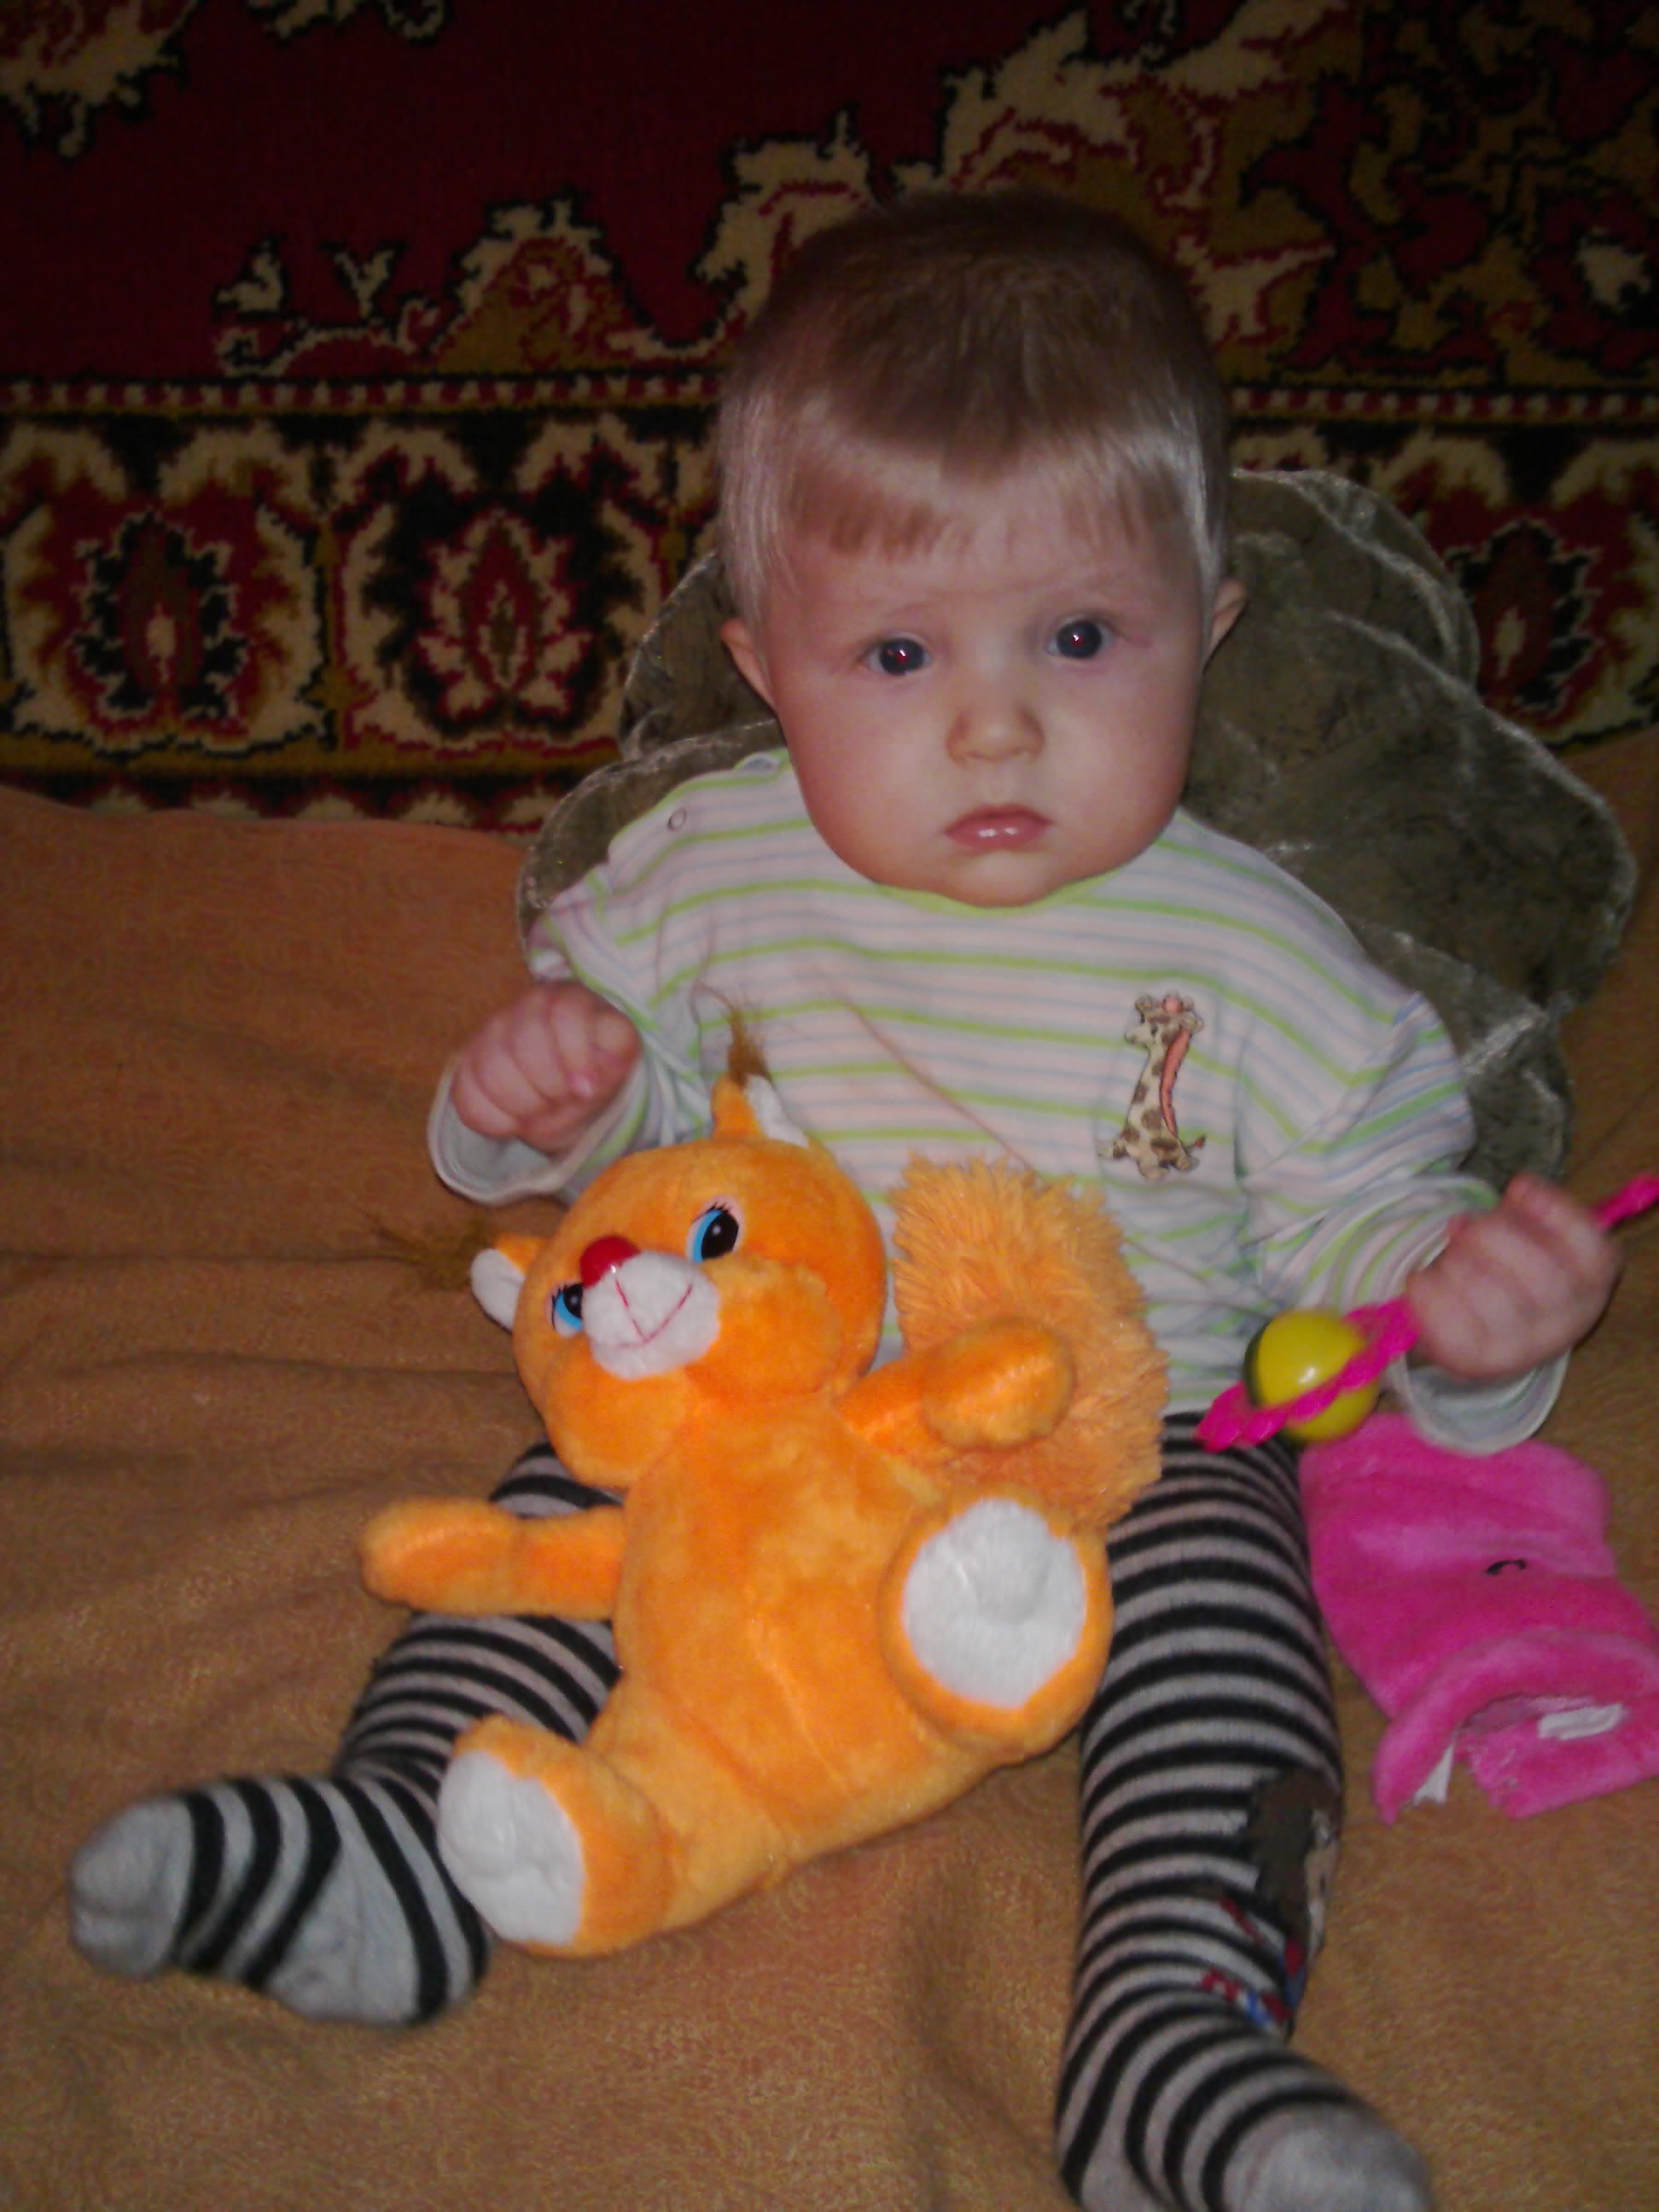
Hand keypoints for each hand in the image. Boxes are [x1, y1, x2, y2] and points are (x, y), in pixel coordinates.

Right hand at [449, 980, 639, 1155]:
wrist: (570, 1094)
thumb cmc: (596, 1075)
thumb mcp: (615, 1071)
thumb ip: (608, 1069)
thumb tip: (584, 1087)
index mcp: (573, 998)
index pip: (565, 1015)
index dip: (575, 1056)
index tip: (584, 1091)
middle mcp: (529, 1004)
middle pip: (526, 1045)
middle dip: (549, 1087)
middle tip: (561, 1098)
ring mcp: (494, 1029)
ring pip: (493, 1070)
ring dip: (523, 1105)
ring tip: (541, 1107)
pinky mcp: (469, 1058)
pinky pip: (468, 1095)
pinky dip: (494, 1120)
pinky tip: (514, 1119)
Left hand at [1405, 1173, 1620, 1380]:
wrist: (1479, 1336)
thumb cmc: (1508, 1274)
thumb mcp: (1528, 1239)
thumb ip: (1523, 1215)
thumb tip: (1508, 1197)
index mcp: (1589, 1285)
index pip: (1592, 1251)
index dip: (1556, 1211)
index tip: (1519, 1186)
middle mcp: (1565, 1323)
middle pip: (1542, 1274)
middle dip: (1493, 1235)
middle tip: (1465, 1229)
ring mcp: (1523, 1349)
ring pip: (1492, 1296)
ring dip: (1456, 1264)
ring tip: (1446, 1261)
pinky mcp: (1478, 1363)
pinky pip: (1450, 1323)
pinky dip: (1427, 1290)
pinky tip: (1423, 1281)